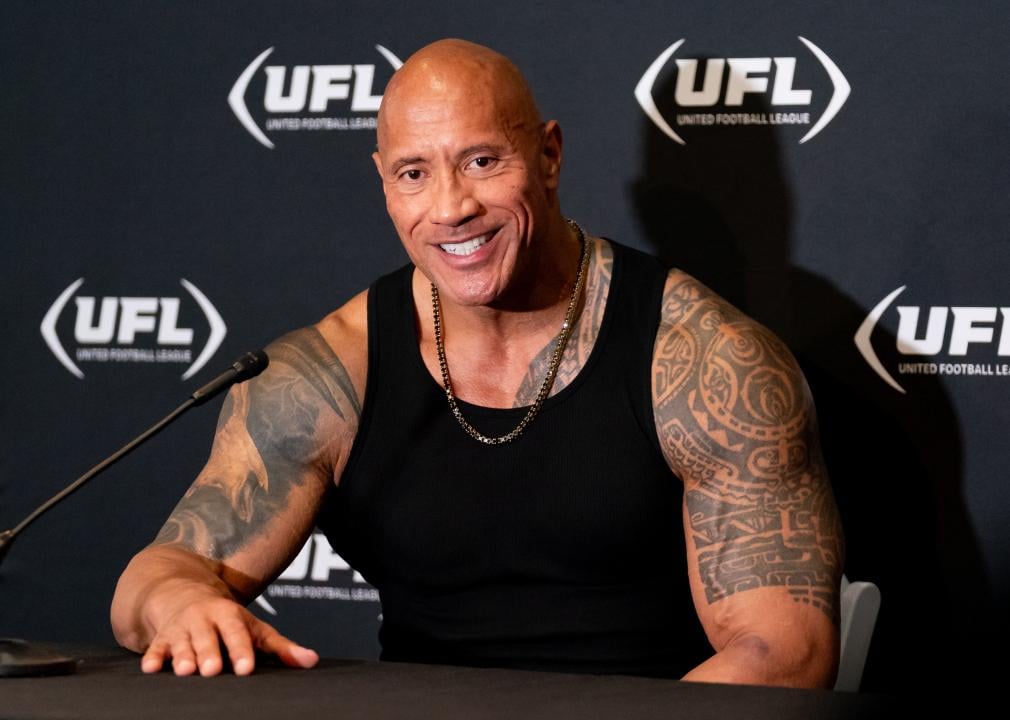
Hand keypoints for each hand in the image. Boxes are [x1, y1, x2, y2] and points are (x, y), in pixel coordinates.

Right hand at [140, 596, 318, 675]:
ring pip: (181, 643)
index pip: (238, 633)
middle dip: (210, 653)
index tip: (247, 668)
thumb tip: (313, 661)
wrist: (182, 593)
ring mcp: (181, 628)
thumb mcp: (253, 626)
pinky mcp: (161, 638)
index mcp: (230, 615)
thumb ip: (280, 646)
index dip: (242, 650)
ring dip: (182, 656)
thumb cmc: (226, 619)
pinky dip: (152, 656)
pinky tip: (151, 668)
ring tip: (185, 671)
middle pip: (208, 638)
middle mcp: (204, 620)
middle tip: (213, 670)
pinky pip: (156, 647)